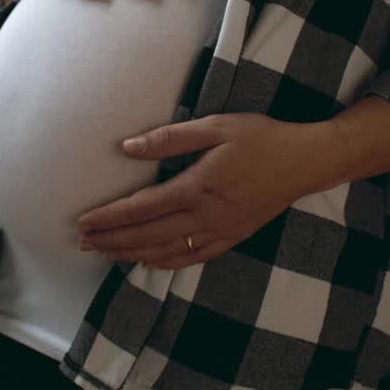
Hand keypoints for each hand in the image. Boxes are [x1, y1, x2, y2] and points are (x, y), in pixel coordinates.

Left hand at [73, 112, 329, 269]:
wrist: (306, 161)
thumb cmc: (262, 138)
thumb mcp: (216, 126)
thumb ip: (170, 138)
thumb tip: (127, 147)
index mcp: (197, 186)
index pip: (141, 208)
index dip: (109, 217)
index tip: (83, 223)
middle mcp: (206, 215)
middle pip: (147, 235)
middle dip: (111, 240)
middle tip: (82, 243)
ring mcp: (220, 231)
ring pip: (167, 251)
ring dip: (132, 254)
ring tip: (105, 253)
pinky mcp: (233, 237)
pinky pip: (193, 258)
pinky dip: (166, 263)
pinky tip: (149, 262)